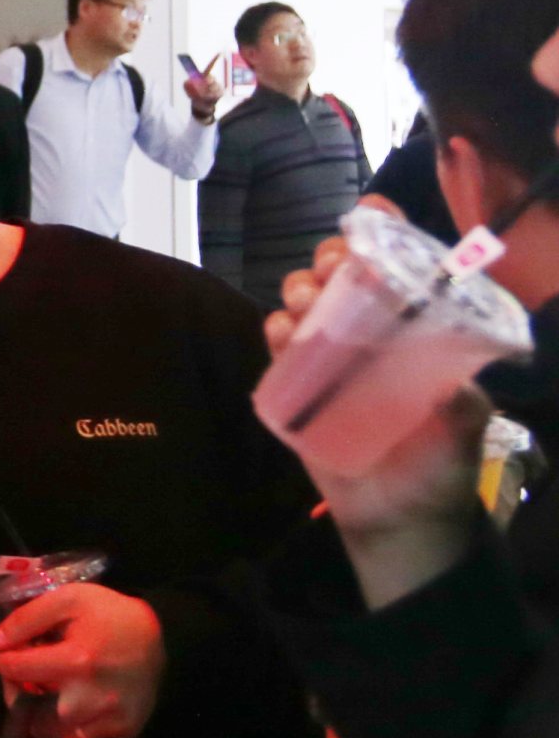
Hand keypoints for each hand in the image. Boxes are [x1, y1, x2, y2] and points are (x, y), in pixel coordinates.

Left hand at [0, 583, 165, 737]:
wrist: (163, 635)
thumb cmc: (110, 614)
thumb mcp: (66, 599)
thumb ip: (26, 619)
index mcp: (76, 662)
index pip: (14, 670)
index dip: (0, 658)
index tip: (6, 650)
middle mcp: (92, 699)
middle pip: (31, 710)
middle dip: (19, 690)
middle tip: (27, 672)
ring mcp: (111, 719)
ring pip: (56, 730)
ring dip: (45, 710)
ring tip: (53, 684)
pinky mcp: (125, 730)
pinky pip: (85, 736)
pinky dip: (74, 721)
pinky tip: (80, 697)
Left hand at [185, 64, 223, 121]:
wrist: (201, 106)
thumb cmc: (194, 95)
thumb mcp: (187, 89)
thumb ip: (186, 84)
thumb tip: (187, 81)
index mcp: (205, 76)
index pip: (210, 66)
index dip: (214, 59)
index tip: (219, 53)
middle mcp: (213, 79)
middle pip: (211, 79)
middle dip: (204, 85)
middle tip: (199, 89)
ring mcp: (218, 86)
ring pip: (212, 88)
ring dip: (205, 94)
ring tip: (201, 97)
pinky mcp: (221, 93)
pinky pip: (214, 95)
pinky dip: (208, 98)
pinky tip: (206, 100)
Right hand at [274, 236, 489, 602]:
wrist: (397, 521)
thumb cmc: (439, 469)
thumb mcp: (463, 432)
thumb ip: (462, 407)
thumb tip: (454, 385)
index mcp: (415, 332)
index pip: (400, 268)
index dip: (384, 234)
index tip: (370, 216)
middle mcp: (371, 335)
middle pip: (343, 274)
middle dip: (330, 256)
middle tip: (331, 267)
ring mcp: (331, 358)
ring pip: (305, 301)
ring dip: (299, 287)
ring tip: (304, 302)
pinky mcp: (297, 385)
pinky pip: (278, 344)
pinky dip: (274, 329)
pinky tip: (281, 333)